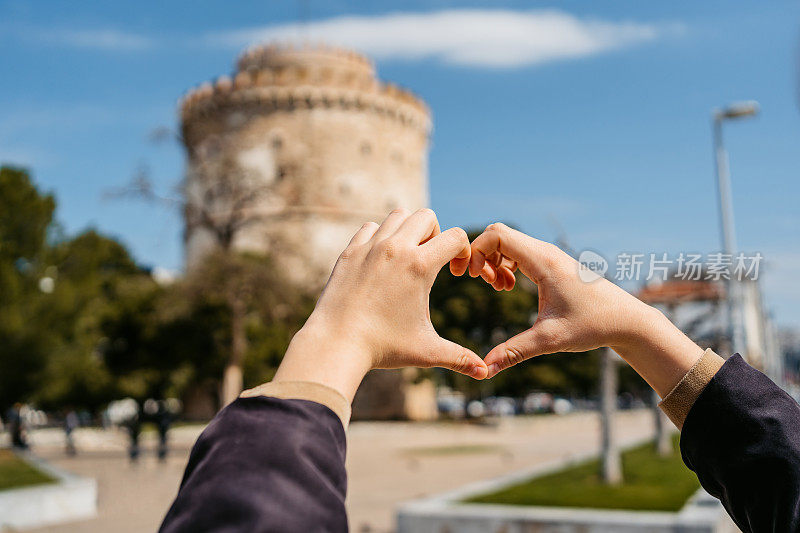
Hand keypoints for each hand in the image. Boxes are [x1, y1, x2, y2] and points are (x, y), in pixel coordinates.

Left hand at [274, 209, 487, 401]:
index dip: (463, 252)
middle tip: (430, 262)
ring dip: (407, 230)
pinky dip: (379, 236)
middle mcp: (395, 248)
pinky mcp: (349, 252)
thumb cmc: (383, 348)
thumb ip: (459, 358)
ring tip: (407, 257)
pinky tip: (380, 262)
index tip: (456, 272)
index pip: (456, 236)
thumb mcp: (427, 351)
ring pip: (398, 215)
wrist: (336, 344)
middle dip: (436, 234)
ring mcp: (370, 247)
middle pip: (427, 217)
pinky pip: (370, 227)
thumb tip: (486, 374)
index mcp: (420, 265)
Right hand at [466, 223, 703, 395]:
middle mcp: (545, 252)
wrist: (627, 320)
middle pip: (498, 233)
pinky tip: (508, 287)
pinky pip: (517, 251)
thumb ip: (514, 352)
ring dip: (492, 260)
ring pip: (507, 242)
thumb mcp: (549, 340)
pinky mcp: (551, 263)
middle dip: (481, 254)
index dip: (477, 251)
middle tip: (480, 281)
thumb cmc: (593, 325)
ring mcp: (548, 255)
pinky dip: (505, 264)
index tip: (474, 278)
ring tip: (497, 287)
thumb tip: (485, 370)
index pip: (497, 235)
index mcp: (543, 261)